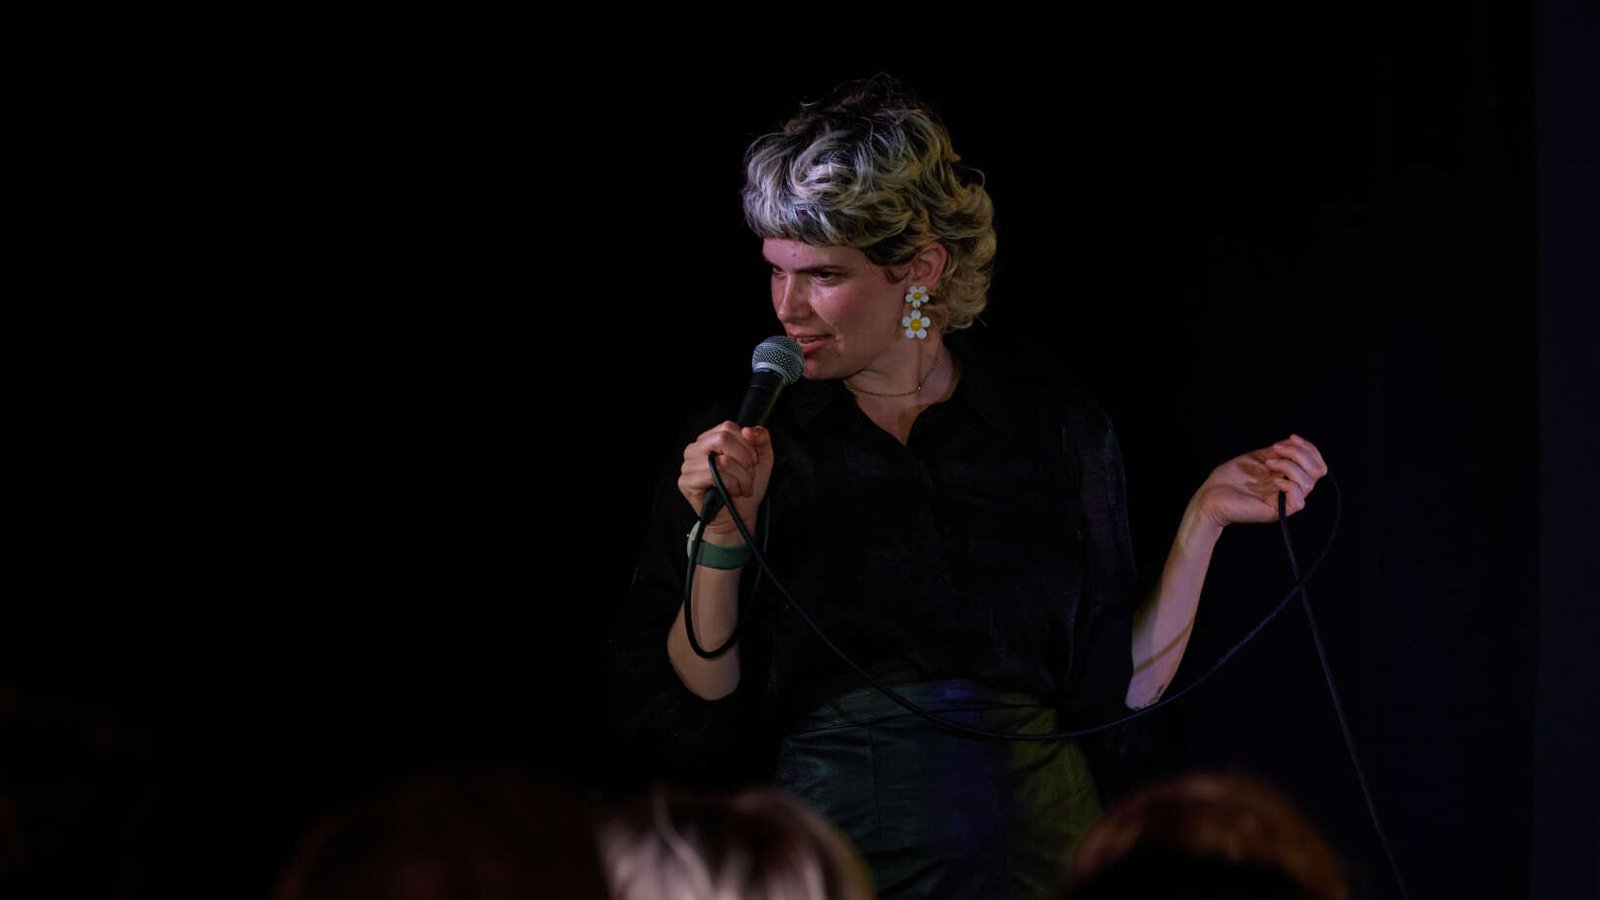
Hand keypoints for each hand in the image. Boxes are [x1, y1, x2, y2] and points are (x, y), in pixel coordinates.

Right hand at [677, 422, 773, 541]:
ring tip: (743, 487)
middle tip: (748, 474)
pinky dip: (731, 485)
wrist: (740, 516)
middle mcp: (695, 449)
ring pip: (722, 460)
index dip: (747, 445)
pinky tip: (733, 492)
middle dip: (744, 459)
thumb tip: (748, 430)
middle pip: (723, 438)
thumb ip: (760, 437)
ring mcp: (687, 465)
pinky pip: (713, 475)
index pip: (728, 427)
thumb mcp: (761, 458)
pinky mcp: (686, 482)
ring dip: (741, 477)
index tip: (753, 462)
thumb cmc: (747, 487)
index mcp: (710, 439)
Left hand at [1193, 434, 1328, 528]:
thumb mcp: (1258, 457)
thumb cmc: (1230, 478)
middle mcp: (1290, 488)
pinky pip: (1298, 502)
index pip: (1316, 463)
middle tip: (1275, 449)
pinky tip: (1273, 479)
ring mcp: (1284, 500)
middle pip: (1318, 471)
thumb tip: (1296, 442)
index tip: (1291, 437)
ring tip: (1267, 463)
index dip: (1309, 448)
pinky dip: (1289, 486)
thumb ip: (1280, 452)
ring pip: (1309, 483)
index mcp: (1288, 475)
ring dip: (1289, 466)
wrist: (1210, 495)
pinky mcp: (1276, 511)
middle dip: (1300, 453)